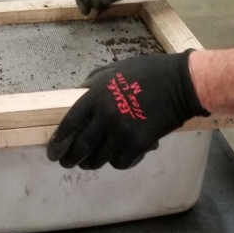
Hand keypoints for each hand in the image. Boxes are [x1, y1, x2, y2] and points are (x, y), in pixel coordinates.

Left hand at [47, 51, 207, 169]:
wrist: (179, 84)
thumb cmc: (146, 72)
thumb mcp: (114, 70)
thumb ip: (93, 83)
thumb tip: (78, 95)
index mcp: (96, 96)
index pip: (69, 124)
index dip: (59, 141)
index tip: (54, 150)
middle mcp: (106, 117)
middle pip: (81, 147)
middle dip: (70, 159)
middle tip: (66, 162)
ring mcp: (122, 133)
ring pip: (99, 159)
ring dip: (91, 163)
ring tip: (89, 162)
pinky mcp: (139, 145)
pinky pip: (120, 163)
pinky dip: (117, 162)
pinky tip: (117, 157)